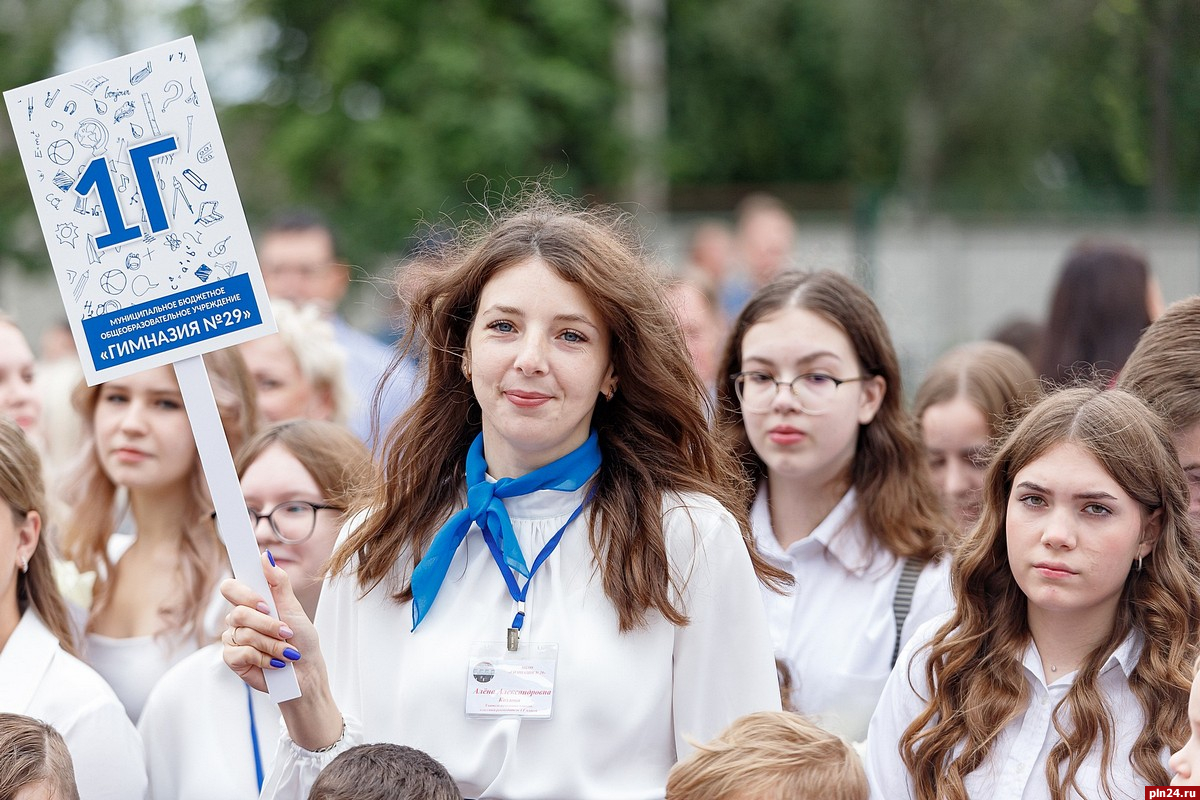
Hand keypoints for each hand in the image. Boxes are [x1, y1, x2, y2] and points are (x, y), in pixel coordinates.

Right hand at [221, 551, 315, 692]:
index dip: (244, 594)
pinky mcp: (233, 659)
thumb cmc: (302, 640)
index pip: (230, 587)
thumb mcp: (293, 608)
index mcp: (251, 603)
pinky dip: (263, 658)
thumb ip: (278, 582)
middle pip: (238, 613)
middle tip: (286, 632)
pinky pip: (241, 653)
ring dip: (271, 644)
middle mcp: (239, 619)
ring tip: (285, 651)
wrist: (305, 672)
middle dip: (268, 625)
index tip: (265, 603)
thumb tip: (265, 556)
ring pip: (243, 634)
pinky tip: (272, 662)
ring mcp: (234, 639)